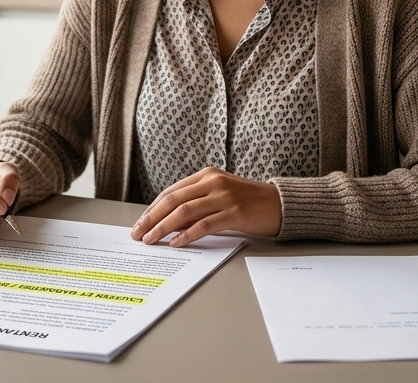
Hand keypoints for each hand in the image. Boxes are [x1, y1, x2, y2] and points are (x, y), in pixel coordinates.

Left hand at [130, 167, 281, 247]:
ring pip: (184, 211)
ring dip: (163, 227)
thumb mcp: (219, 195)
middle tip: (138, 234)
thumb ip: (197, 204)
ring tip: (151, 240)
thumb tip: (168, 225)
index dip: (152, 209)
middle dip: (151, 218)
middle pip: (173, 200)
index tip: (140, 223)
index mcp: (207, 174)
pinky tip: (176, 243)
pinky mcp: (235, 212)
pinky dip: (187, 235)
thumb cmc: (248, 202)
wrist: (280, 204)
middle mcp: (213, 181)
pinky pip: (204, 224)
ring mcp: (224, 196)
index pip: (171, 191)